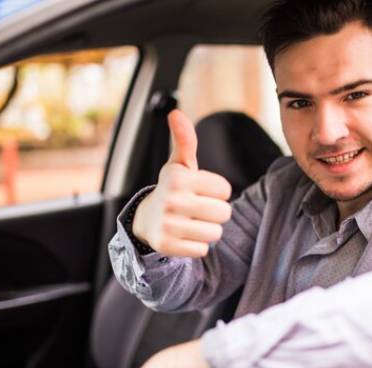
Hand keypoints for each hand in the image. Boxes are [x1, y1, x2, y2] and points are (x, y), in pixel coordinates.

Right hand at [132, 109, 232, 256]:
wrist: (146, 220)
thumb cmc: (173, 189)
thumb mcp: (179, 164)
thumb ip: (185, 140)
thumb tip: (175, 113)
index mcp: (178, 177)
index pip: (225, 190)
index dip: (217, 192)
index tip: (201, 191)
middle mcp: (171, 200)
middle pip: (224, 213)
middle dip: (215, 212)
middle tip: (198, 209)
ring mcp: (168, 225)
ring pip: (215, 233)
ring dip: (208, 230)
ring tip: (192, 222)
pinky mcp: (167, 246)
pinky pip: (203, 250)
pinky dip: (197, 245)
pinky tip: (184, 236)